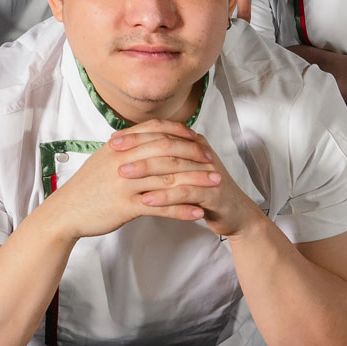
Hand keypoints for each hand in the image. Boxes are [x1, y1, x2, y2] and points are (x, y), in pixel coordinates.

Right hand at [42, 121, 255, 239]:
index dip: (180, 133)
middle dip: (194, 155)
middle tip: (213, 161)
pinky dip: (181, 209)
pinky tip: (198, 212)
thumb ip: (127, 146)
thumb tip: (150, 137)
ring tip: (216, 184)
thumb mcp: (104, 158)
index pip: (156, 131)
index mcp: (119, 146)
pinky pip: (160, 206)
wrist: (65, 211)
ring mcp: (124, 183)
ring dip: (196, 181)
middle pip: (167, 151)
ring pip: (168, 178)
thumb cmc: (87, 187)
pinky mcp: (125, 206)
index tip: (199, 140)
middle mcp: (123, 160)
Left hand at [112, 122, 267, 238]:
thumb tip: (129, 147)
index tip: (112, 141)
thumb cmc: (202, 192)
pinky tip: (146, 200)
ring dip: (147, 170)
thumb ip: (161, 158)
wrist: (234, 213)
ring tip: (124, 175)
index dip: (136, 135)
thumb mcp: (180, 172)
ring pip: (174, 166)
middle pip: (165, 145)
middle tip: (112, 153)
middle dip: (137, 148)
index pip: (161, 132)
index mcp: (192, 144)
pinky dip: (165, 196)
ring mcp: (209, 171)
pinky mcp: (214, 193)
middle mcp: (201, 153)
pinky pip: (186, 191)